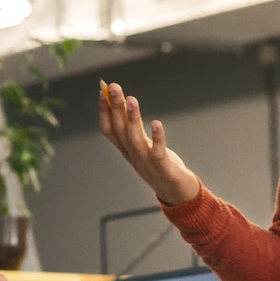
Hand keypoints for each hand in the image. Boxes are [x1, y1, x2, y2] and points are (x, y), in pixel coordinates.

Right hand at [97, 82, 201, 206]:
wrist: (177, 193)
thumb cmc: (160, 166)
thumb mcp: (142, 146)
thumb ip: (133, 128)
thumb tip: (124, 103)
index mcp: (126, 151)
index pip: (109, 130)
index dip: (104, 112)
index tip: (101, 92)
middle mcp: (132, 156)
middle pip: (121, 131)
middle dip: (116, 108)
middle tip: (113, 87)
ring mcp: (147, 163)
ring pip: (135, 140)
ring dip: (132, 119)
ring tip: (131, 99)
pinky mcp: (163, 168)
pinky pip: (158, 152)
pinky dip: (157, 138)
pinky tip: (156, 123)